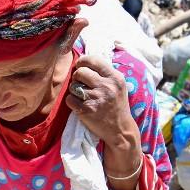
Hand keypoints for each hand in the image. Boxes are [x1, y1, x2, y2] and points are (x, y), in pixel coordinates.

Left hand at [65, 55, 143, 189]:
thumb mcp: (118, 86)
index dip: (82, 61)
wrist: (120, 129)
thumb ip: (104, 73)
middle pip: (80, 72)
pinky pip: (69, 99)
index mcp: (115, 78)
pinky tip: (80, 105)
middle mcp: (106, 86)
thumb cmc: (117, 105)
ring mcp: (96, 98)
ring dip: (74, 91)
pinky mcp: (86, 110)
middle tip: (81, 83)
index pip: (93, 60)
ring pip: (73, 86)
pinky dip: (72, 102)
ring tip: (83, 96)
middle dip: (77, 77)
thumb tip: (83, 60)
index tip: (80, 65)